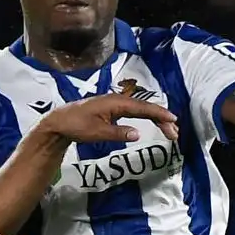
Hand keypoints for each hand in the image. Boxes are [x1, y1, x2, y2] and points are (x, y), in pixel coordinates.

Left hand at [43, 93, 179, 145]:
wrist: (59, 122)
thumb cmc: (76, 126)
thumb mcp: (96, 132)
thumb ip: (117, 133)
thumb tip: (138, 134)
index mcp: (116, 103)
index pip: (143, 108)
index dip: (159, 114)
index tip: (173, 120)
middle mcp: (117, 101)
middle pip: (145, 108)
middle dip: (161, 119)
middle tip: (175, 133)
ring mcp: (114, 105)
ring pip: (140, 110)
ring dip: (155, 119)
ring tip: (169, 130)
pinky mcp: (111, 110)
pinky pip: (133, 112)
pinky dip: (145, 118)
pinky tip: (151, 124)